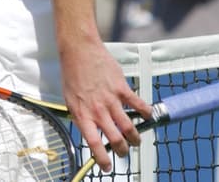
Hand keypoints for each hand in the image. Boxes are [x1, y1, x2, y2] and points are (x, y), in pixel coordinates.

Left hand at [59, 40, 150, 171]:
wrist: (79, 51)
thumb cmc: (73, 74)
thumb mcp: (70, 99)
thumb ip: (80, 116)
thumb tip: (88, 130)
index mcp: (83, 115)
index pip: (94, 144)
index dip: (102, 159)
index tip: (107, 167)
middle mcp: (98, 110)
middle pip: (116, 139)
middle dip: (122, 151)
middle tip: (124, 151)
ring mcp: (111, 100)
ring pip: (129, 127)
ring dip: (135, 137)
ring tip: (136, 140)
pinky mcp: (122, 88)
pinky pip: (138, 104)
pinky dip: (146, 113)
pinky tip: (148, 116)